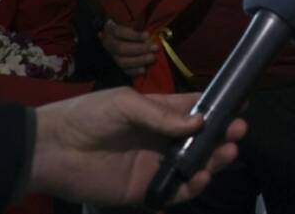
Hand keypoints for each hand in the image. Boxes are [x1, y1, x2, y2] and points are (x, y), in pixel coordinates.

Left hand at [27, 88, 246, 206]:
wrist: (53, 149)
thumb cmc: (89, 116)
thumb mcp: (126, 103)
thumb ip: (163, 115)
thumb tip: (200, 120)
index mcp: (159, 113)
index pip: (195, 109)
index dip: (218, 107)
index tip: (241, 104)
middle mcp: (162, 139)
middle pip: (202, 139)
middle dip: (223, 135)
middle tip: (238, 131)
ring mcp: (155, 165)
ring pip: (194, 165)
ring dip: (214, 160)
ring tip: (227, 153)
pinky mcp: (145, 190)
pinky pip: (175, 191)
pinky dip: (192, 186)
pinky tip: (201, 177)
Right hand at [99, 19, 156, 75]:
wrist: (119, 34)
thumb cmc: (129, 23)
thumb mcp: (132, 20)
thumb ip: (139, 23)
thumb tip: (151, 27)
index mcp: (110, 29)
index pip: (119, 32)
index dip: (133, 35)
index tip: (148, 35)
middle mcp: (108, 43)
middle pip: (121, 48)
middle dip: (140, 49)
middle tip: (155, 47)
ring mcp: (112, 55)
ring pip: (122, 61)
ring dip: (139, 60)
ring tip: (152, 58)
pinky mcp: (117, 64)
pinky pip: (123, 70)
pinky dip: (134, 71)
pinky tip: (144, 69)